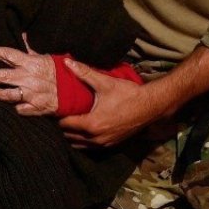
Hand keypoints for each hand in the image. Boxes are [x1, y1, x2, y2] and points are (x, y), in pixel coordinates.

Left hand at [0, 35, 59, 115]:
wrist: (78, 93)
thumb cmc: (60, 73)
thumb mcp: (47, 58)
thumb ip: (30, 50)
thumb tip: (22, 35)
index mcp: (32, 63)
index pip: (8, 54)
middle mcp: (29, 78)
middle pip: (2, 76)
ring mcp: (31, 94)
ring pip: (6, 95)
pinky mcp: (35, 108)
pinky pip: (18, 109)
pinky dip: (17, 106)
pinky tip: (19, 103)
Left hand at [57, 59, 174, 147]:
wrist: (150, 106)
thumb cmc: (128, 94)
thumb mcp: (105, 83)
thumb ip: (84, 73)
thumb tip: (66, 62)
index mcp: (91, 124)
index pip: (65, 124)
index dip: (59, 116)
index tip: (58, 107)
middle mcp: (96, 138)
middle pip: (69, 136)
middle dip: (64, 126)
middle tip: (64, 113)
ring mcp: (104, 143)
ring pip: (80, 144)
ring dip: (74, 135)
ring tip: (72, 121)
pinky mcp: (112, 144)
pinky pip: (91, 147)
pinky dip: (85, 140)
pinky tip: (85, 129)